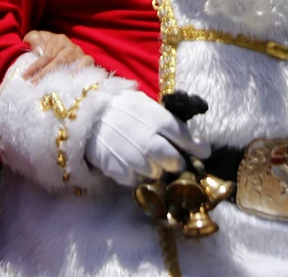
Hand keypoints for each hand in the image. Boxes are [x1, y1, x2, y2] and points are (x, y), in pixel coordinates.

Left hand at [22, 30, 93, 82]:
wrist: (57, 50)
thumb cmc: (45, 46)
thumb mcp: (37, 38)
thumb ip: (33, 40)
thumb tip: (39, 50)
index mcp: (58, 39)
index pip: (46, 54)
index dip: (35, 66)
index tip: (25, 76)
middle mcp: (70, 46)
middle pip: (58, 61)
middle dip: (44, 74)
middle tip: (34, 84)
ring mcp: (80, 53)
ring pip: (70, 64)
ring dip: (59, 75)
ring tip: (49, 86)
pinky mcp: (88, 60)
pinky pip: (87, 63)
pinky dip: (80, 69)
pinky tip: (72, 78)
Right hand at [84, 90, 209, 185]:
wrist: (84, 114)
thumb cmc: (121, 108)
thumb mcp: (146, 106)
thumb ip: (171, 123)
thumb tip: (201, 146)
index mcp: (156, 118)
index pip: (183, 137)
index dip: (195, 147)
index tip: (202, 154)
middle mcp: (146, 138)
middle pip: (172, 161)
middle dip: (176, 164)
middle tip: (174, 162)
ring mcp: (131, 156)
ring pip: (155, 174)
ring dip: (156, 171)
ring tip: (150, 162)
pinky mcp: (116, 169)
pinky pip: (135, 181)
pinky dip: (137, 177)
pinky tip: (133, 166)